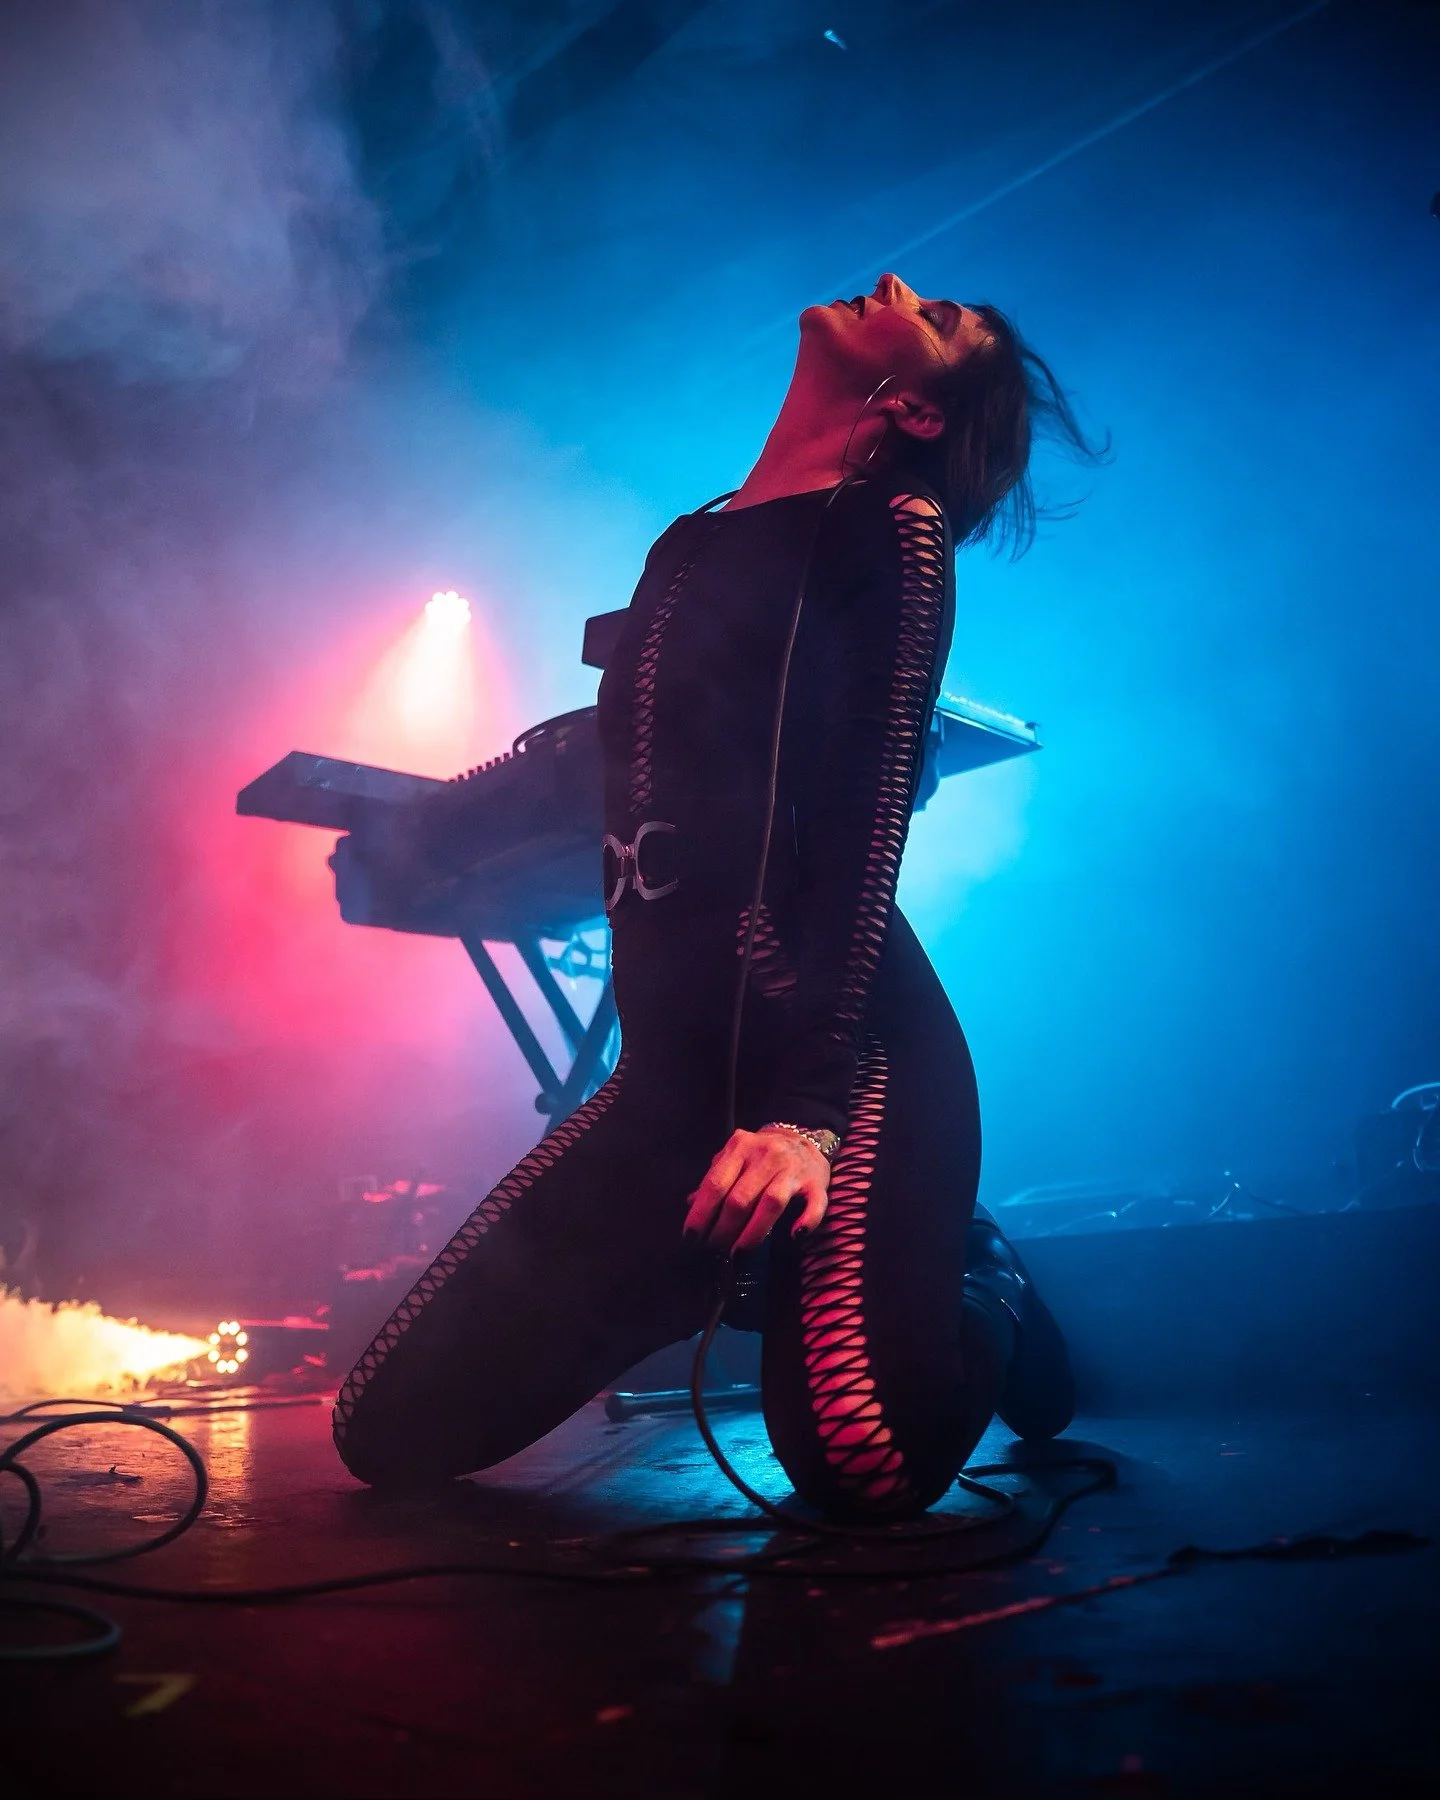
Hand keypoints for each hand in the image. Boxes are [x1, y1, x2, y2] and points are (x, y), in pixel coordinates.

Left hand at [683, 1127, 830, 1254]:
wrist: (804, 1140)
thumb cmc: (761, 1155)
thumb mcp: (735, 1158)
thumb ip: (715, 1178)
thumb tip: (690, 1203)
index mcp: (740, 1147)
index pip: (716, 1184)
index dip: (701, 1213)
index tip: (691, 1238)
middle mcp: (766, 1154)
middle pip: (740, 1198)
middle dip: (723, 1230)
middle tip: (714, 1250)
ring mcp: (793, 1168)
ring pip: (771, 1203)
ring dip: (753, 1233)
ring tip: (738, 1255)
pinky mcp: (817, 1182)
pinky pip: (815, 1204)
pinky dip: (806, 1221)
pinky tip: (794, 1236)